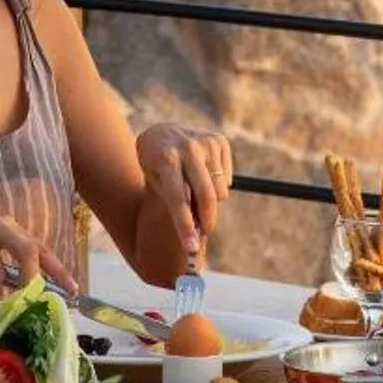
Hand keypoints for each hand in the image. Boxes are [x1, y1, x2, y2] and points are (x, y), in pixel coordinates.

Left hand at [137, 122, 232, 266]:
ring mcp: (206, 141)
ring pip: (219, 190)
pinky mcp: (220, 140)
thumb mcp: (155, 183)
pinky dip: (217, 185)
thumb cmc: (156, 168)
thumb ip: (174, 205)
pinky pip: (227, 179)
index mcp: (166, 159)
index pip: (178, 199)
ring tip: (194, 193)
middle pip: (206, 195)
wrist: (161, 134)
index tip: (191, 248)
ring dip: (209, 200)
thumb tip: (195, 239)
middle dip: (207, 220)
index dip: (184, 225)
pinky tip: (203, 176)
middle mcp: (188, 147)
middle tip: (204, 233)